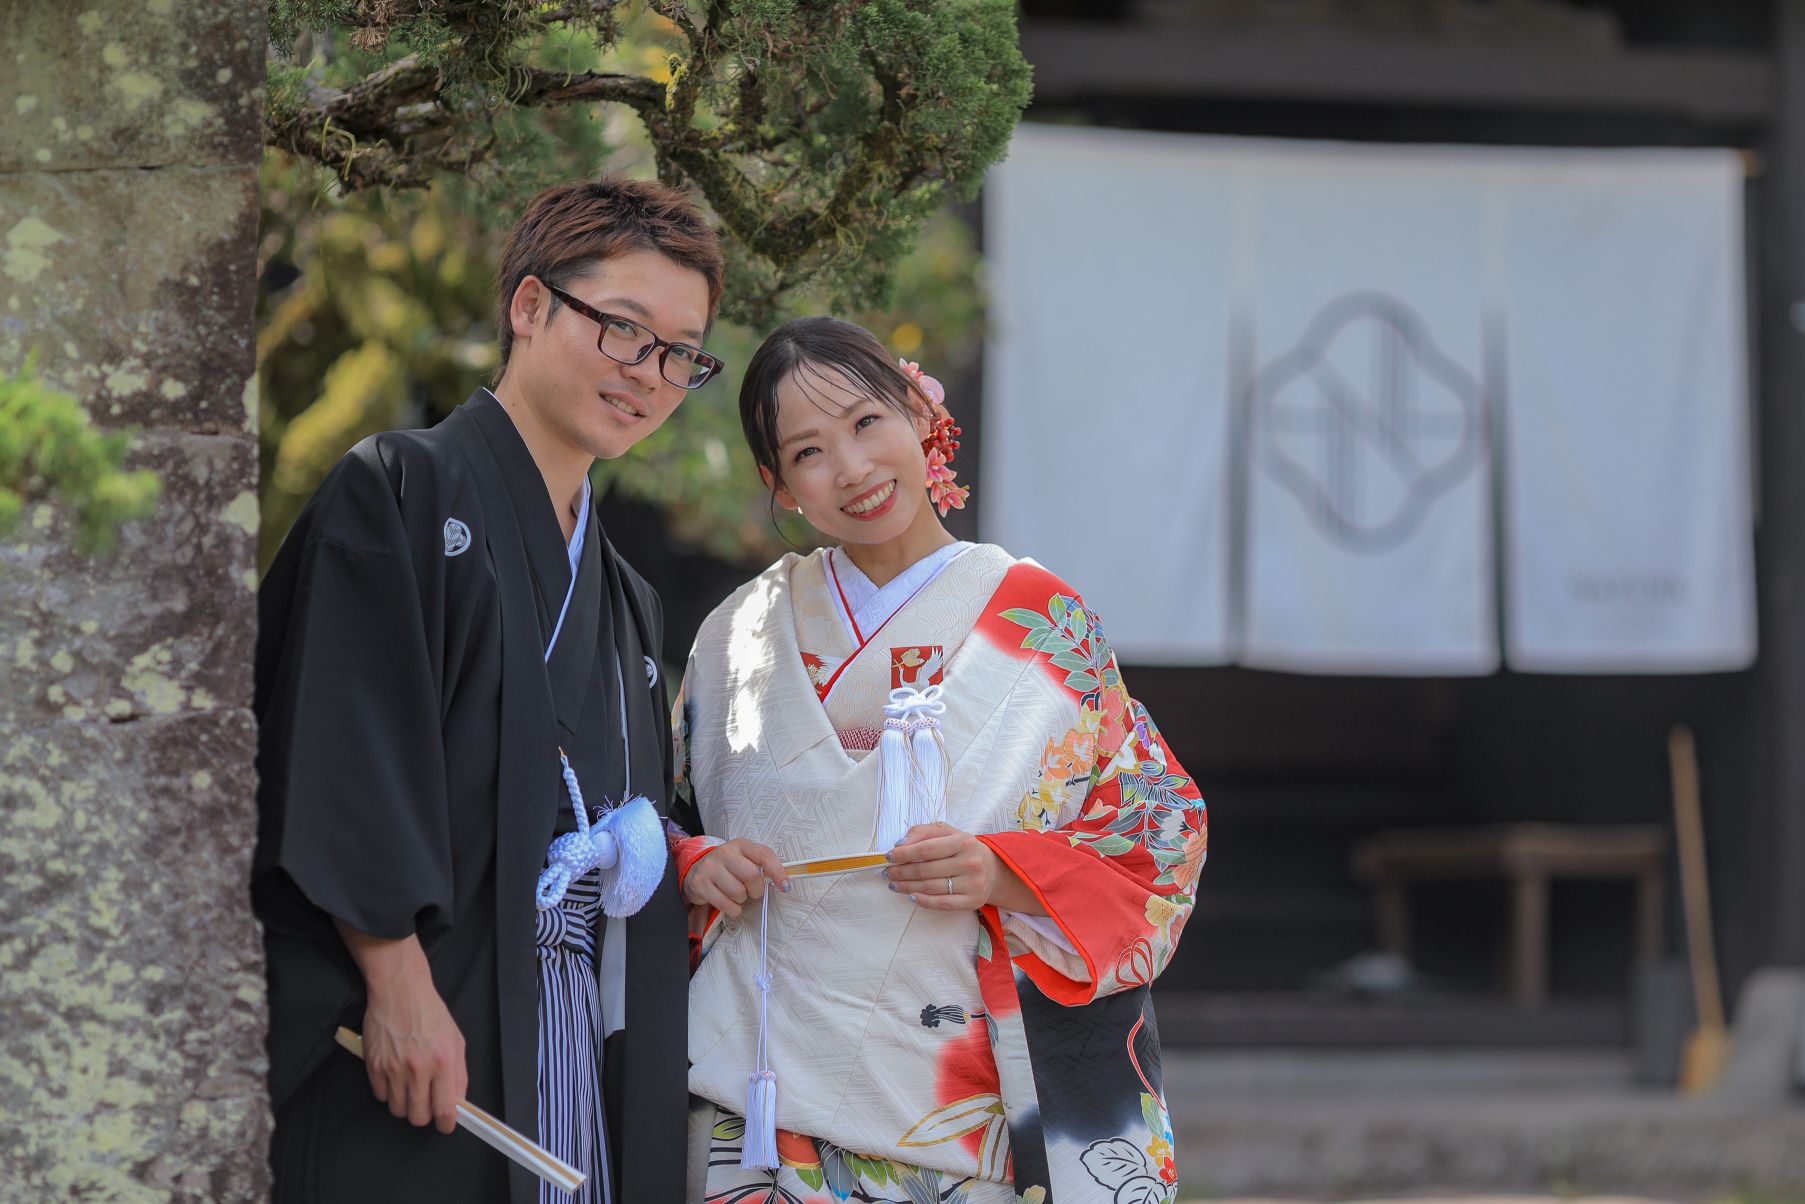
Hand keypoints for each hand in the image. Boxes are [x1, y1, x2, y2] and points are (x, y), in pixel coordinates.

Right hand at [335, 924, 466, 1133]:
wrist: (399, 991)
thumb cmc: (430, 1012)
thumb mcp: (456, 1040)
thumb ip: (459, 1073)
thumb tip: (457, 1101)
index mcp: (443, 1061)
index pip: (444, 1110)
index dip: (446, 1124)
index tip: (446, 1125)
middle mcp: (418, 1068)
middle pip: (418, 1117)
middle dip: (425, 1115)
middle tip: (427, 1103)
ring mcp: (393, 1069)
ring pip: (398, 1110)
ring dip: (405, 1105)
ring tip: (410, 1087)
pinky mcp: (373, 1066)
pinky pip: (381, 1096)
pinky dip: (388, 1093)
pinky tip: (395, 1077)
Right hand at [680, 838, 788, 917]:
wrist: (696, 871)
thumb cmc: (729, 868)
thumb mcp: (745, 860)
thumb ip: (763, 866)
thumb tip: (784, 883)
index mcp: (740, 845)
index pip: (764, 855)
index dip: (778, 872)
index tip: (785, 886)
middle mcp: (724, 853)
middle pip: (752, 876)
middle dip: (757, 890)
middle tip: (752, 892)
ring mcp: (710, 868)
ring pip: (738, 892)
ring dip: (742, 900)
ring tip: (736, 894)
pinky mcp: (700, 884)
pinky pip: (726, 905)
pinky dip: (733, 909)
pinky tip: (728, 902)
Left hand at [886, 823, 1036, 912]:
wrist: (993, 870)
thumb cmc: (964, 849)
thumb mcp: (948, 833)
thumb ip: (923, 832)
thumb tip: (901, 844)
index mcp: (964, 842)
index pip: (926, 849)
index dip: (904, 854)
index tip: (888, 856)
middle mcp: (970, 862)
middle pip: (925, 870)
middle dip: (901, 872)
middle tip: (887, 872)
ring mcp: (973, 884)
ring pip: (930, 888)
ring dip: (907, 887)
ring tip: (894, 883)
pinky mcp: (973, 901)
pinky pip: (942, 904)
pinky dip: (923, 901)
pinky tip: (911, 896)